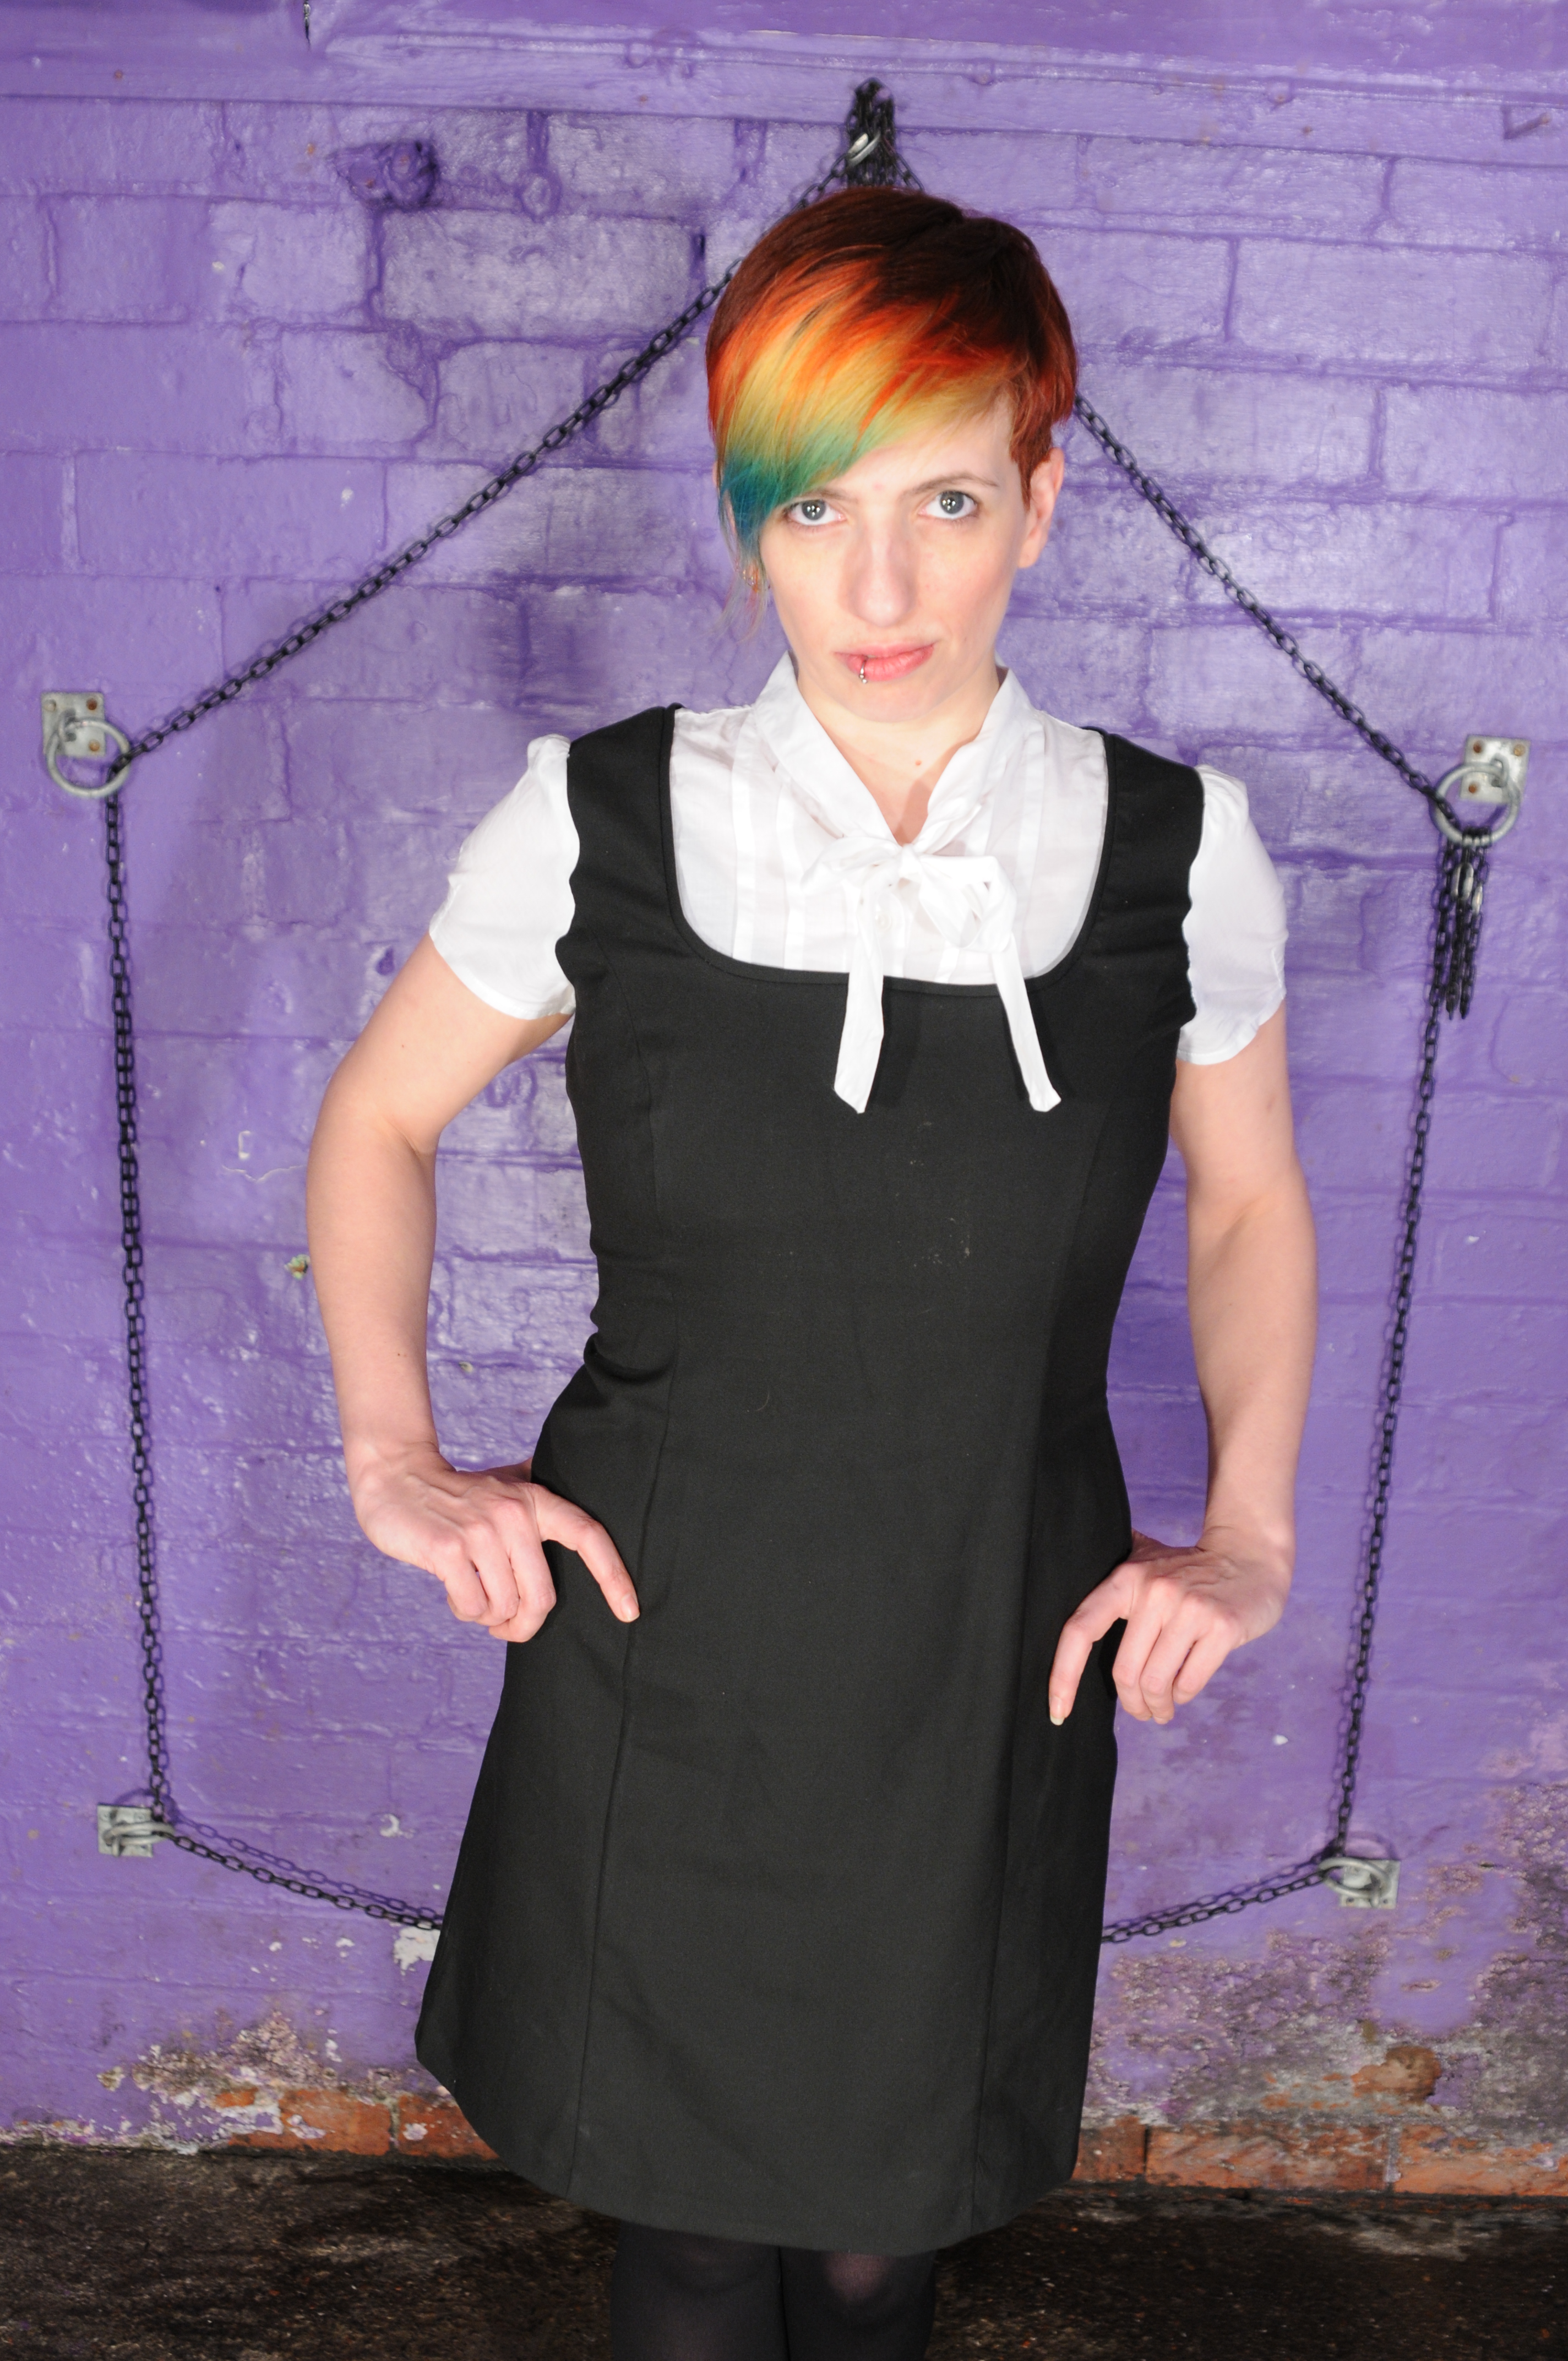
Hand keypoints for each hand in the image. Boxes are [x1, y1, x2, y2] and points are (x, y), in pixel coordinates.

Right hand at [350, 1445, 638, 1642]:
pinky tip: (455, 1593)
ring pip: (504, 1607)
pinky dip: (465, 1612)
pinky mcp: (447, 1549)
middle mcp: (513, 1513)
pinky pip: (472, 1607)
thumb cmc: (455, 1492)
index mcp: (534, 1499)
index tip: (630, 1612)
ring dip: (488, 1616)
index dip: (613, 1577)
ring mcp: (480, 1530)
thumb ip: (536, 1491)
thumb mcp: (503, 1484)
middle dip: (524, 1625)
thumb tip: (579, 1491)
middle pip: (542, 1597)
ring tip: (474, 1597)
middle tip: (506, 1627)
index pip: (588, 1536)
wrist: (396, 1477)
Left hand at [1048, 1527, 1288, 1726]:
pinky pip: (1189, 1682)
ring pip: (1156, 1682)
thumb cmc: (1189, 1566)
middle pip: (1125, 1671)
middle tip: (1140, 1712)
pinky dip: (1181, 1697)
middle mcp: (1154, 1591)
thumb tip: (1062, 1589)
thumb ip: (1111, 1573)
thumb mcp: (1145, 1557)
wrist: (1250, 1556)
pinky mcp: (1222, 1627)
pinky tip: (1182, 1694)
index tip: (1058, 1711)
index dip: (1063, 1675)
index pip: (1080, 1629)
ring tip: (1160, 1711)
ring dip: (1156, 1707)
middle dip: (1131, 1703)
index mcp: (1126, 1578)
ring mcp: (1190, 1609)